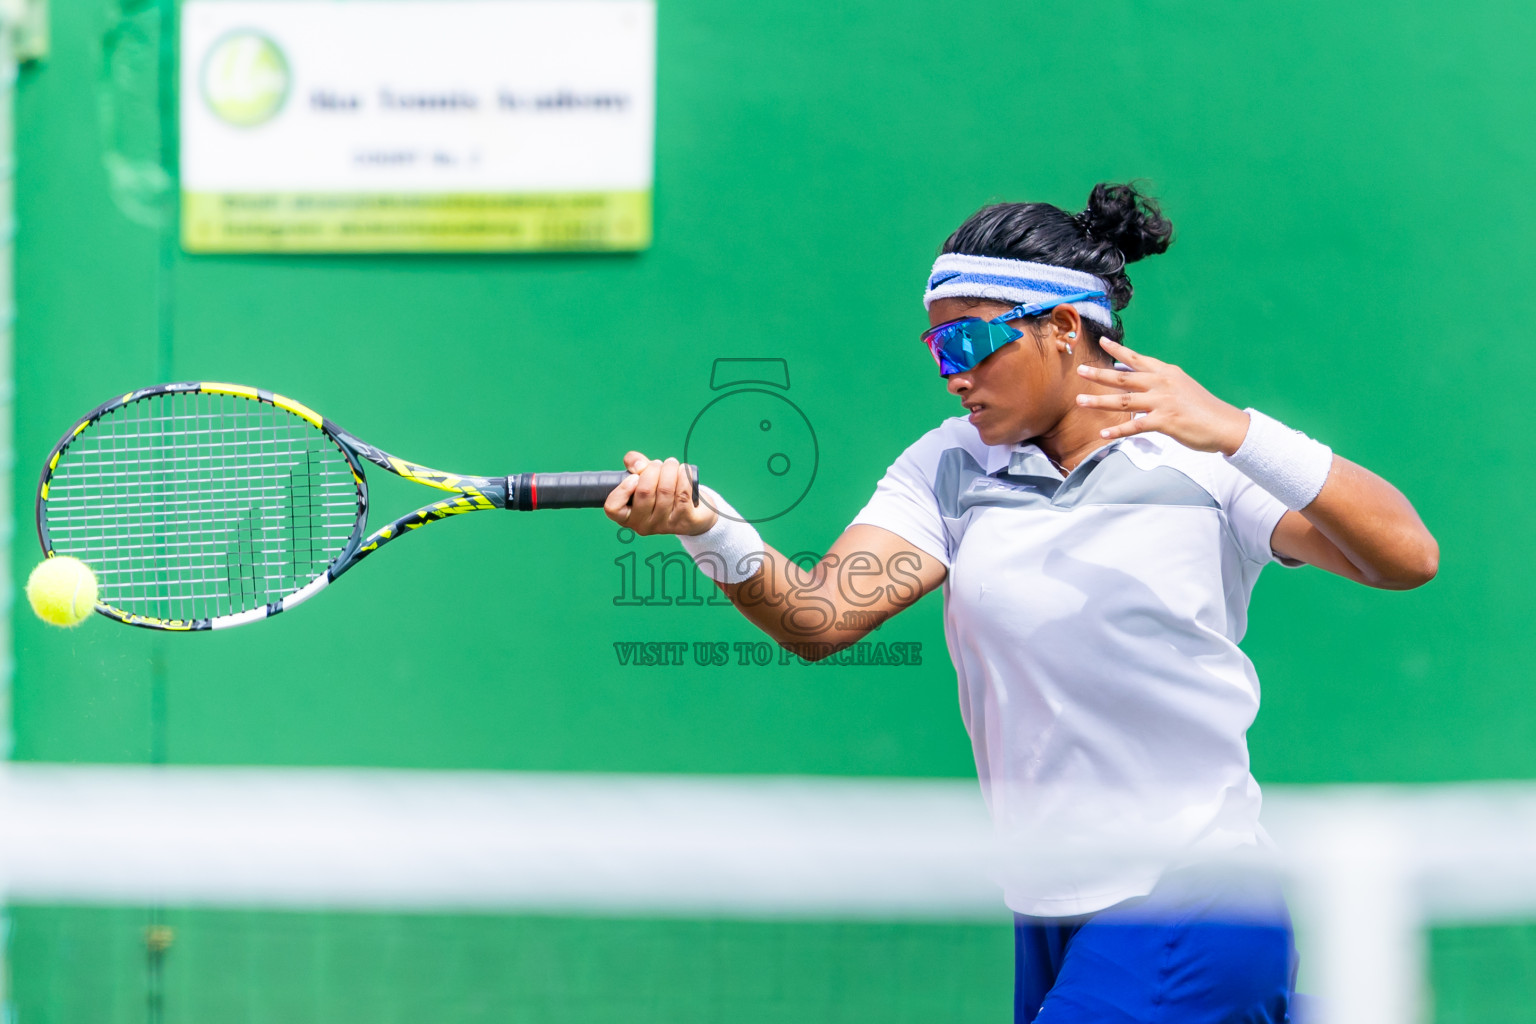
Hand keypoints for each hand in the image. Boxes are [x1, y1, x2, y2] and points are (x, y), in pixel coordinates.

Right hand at [604, 451, 718, 535]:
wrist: (694, 511)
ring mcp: (664, 526)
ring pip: (665, 490)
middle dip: (653, 469)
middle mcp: (643, 525)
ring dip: (669, 470)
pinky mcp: (685, 522)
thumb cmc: (662, 491)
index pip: (613, 508)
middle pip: (644, 492)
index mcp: (627, 516)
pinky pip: (682, 494)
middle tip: (659, 464)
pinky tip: (684, 470)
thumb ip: (635, 465)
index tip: (634, 477)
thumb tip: (638, 464)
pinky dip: (683, 477)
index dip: (623, 489)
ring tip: (672, 464)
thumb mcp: (645, 477)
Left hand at [1074, 339, 1251, 454]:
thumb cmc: (1202, 408)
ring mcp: (1163, 402)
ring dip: (1099, 401)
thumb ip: (1160, 383)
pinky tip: (1103, 434)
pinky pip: (1136, 426)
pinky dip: (1118, 431)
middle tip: (1079, 370)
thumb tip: (1138, 382)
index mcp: (1166, 373)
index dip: (1118, 350)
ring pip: (1124, 401)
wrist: (1225, 424)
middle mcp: (1162, 383)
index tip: (1101, 341)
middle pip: (1124, 377)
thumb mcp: (1181, 386)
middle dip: (1099, 374)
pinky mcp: (1166, 421)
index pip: (1137, 359)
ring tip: (1079, 401)